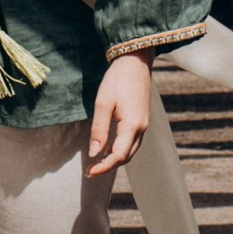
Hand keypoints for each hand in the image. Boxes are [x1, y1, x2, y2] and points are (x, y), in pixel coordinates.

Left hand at [85, 49, 154, 179]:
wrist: (135, 61)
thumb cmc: (118, 79)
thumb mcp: (103, 103)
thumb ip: (99, 129)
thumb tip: (94, 153)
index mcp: (132, 125)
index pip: (119, 155)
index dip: (104, 167)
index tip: (89, 172)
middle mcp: (141, 128)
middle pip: (126, 157)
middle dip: (108, 166)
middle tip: (89, 170)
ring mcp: (143, 124)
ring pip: (130, 150)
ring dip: (114, 159)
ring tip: (96, 162)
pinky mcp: (141, 119)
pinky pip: (131, 141)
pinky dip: (119, 149)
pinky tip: (106, 148)